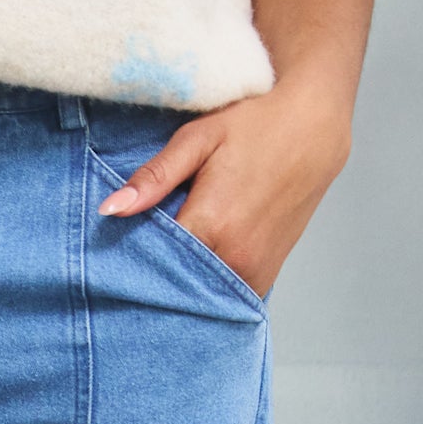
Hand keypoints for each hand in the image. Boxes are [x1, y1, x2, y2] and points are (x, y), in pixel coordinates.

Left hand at [95, 75, 352, 297]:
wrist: (314, 128)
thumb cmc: (255, 126)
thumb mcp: (198, 140)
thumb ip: (154, 178)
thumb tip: (109, 210)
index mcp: (212, 225)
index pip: (151, 264)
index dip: (126, 261)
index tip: (108, 259)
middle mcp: (235, 257)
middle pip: (174, 286)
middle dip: (150, 281)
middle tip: (128, 269)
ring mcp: (254, 271)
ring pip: (200, 297)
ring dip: (179, 288)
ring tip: (162, 269)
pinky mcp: (266, 276)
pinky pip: (225, 297)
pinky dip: (205, 291)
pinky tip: (191, 273)